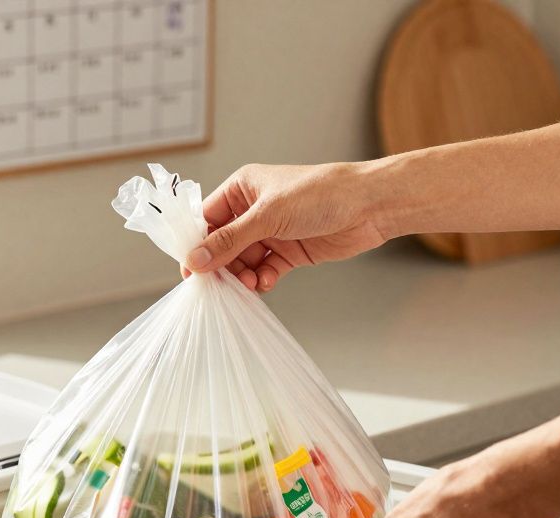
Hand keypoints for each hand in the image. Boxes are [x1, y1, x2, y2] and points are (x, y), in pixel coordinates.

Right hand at [185, 162, 392, 290]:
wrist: (369, 206)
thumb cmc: (320, 194)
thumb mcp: (268, 216)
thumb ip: (229, 241)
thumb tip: (195, 260)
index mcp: (243, 189)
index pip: (207, 219)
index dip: (197, 244)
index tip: (190, 271)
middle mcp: (254, 210)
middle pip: (223, 245)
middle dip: (222, 266)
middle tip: (220, 285)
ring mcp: (272, 232)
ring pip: (244, 261)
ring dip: (243, 276)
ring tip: (249, 284)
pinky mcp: (289, 252)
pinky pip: (265, 270)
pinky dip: (263, 279)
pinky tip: (267, 282)